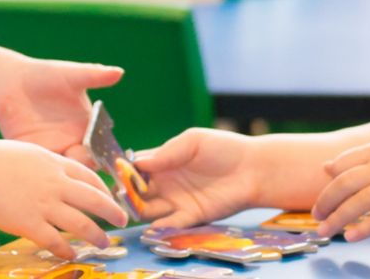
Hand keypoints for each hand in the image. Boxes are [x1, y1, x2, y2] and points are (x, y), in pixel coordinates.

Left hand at [0, 59, 121, 164]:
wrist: (11, 82)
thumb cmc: (45, 74)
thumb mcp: (70, 75)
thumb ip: (94, 75)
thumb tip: (119, 72)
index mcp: (89, 126)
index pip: (104, 148)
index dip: (108, 156)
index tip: (105, 158)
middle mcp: (75, 141)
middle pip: (88, 165)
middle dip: (88, 170)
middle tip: (83, 166)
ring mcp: (55, 149)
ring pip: (67, 171)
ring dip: (68, 175)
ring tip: (65, 170)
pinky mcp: (34, 154)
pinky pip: (44, 169)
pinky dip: (47, 173)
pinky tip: (44, 169)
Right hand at [0, 139, 128, 259]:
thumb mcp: (28, 153)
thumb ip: (46, 165)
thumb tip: (55, 174)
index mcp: (56, 164)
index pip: (89, 178)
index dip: (103, 190)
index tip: (109, 198)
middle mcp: (56, 185)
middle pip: (95, 200)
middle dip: (113, 212)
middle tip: (123, 221)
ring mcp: (45, 206)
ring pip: (82, 224)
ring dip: (96, 235)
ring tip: (104, 242)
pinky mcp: (30, 225)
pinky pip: (56, 241)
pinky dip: (67, 250)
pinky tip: (72, 254)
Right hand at [132, 128, 267, 227]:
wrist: (254, 169)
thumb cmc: (225, 148)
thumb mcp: (193, 141)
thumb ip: (167, 151)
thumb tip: (137, 162)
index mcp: (163, 162)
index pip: (136, 168)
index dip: (124, 171)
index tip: (115, 172)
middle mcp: (165, 183)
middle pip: (137, 192)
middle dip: (126, 193)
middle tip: (120, 193)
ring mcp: (176, 201)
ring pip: (148, 209)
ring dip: (138, 210)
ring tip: (133, 208)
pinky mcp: (191, 217)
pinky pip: (170, 225)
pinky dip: (160, 227)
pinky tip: (155, 224)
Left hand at [313, 134, 369, 240]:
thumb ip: (361, 156)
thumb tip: (328, 165)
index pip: (343, 164)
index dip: (327, 184)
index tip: (319, 200)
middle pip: (345, 184)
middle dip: (326, 202)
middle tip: (316, 217)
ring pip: (360, 202)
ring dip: (337, 219)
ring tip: (324, 232)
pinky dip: (364, 228)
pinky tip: (351, 237)